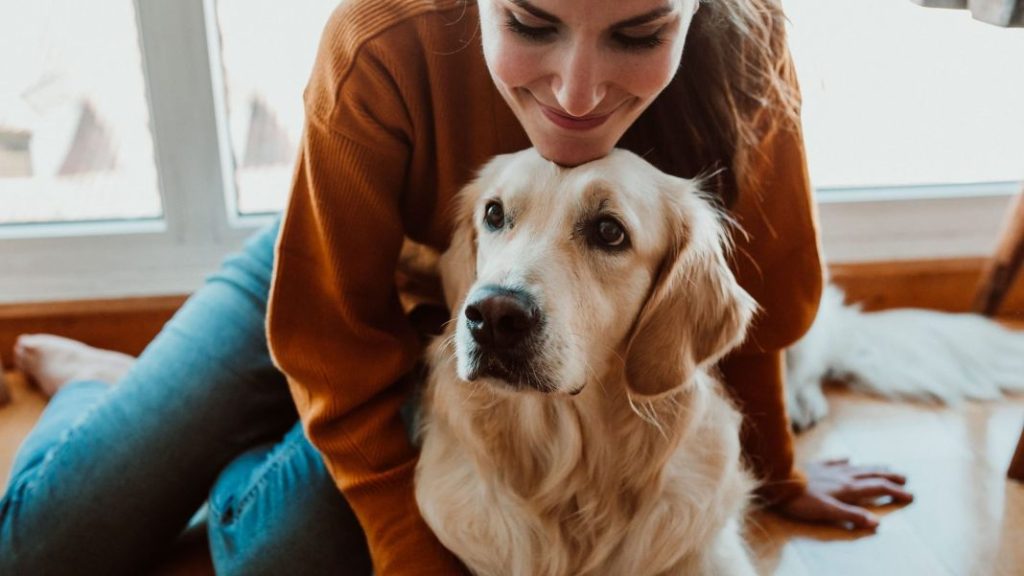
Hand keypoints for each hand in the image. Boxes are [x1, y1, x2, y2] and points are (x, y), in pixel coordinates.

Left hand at [776, 458, 913, 529]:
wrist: (778, 480)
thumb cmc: (801, 500)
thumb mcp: (827, 511)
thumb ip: (851, 515)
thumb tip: (877, 522)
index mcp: (847, 487)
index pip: (877, 488)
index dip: (894, 491)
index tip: (910, 495)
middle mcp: (842, 475)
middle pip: (871, 474)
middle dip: (889, 476)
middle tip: (905, 477)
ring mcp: (829, 469)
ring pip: (857, 467)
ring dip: (873, 467)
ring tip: (885, 466)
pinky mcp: (816, 466)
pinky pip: (834, 461)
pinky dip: (844, 460)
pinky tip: (847, 457)